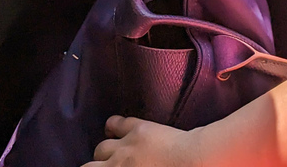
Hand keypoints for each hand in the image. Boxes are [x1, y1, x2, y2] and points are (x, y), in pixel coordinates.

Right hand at [80, 116, 201, 166]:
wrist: (197, 164)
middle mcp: (117, 164)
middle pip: (90, 165)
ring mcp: (125, 145)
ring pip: (101, 147)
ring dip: (103, 153)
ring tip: (109, 157)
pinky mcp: (136, 128)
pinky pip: (114, 123)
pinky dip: (111, 128)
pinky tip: (113, 131)